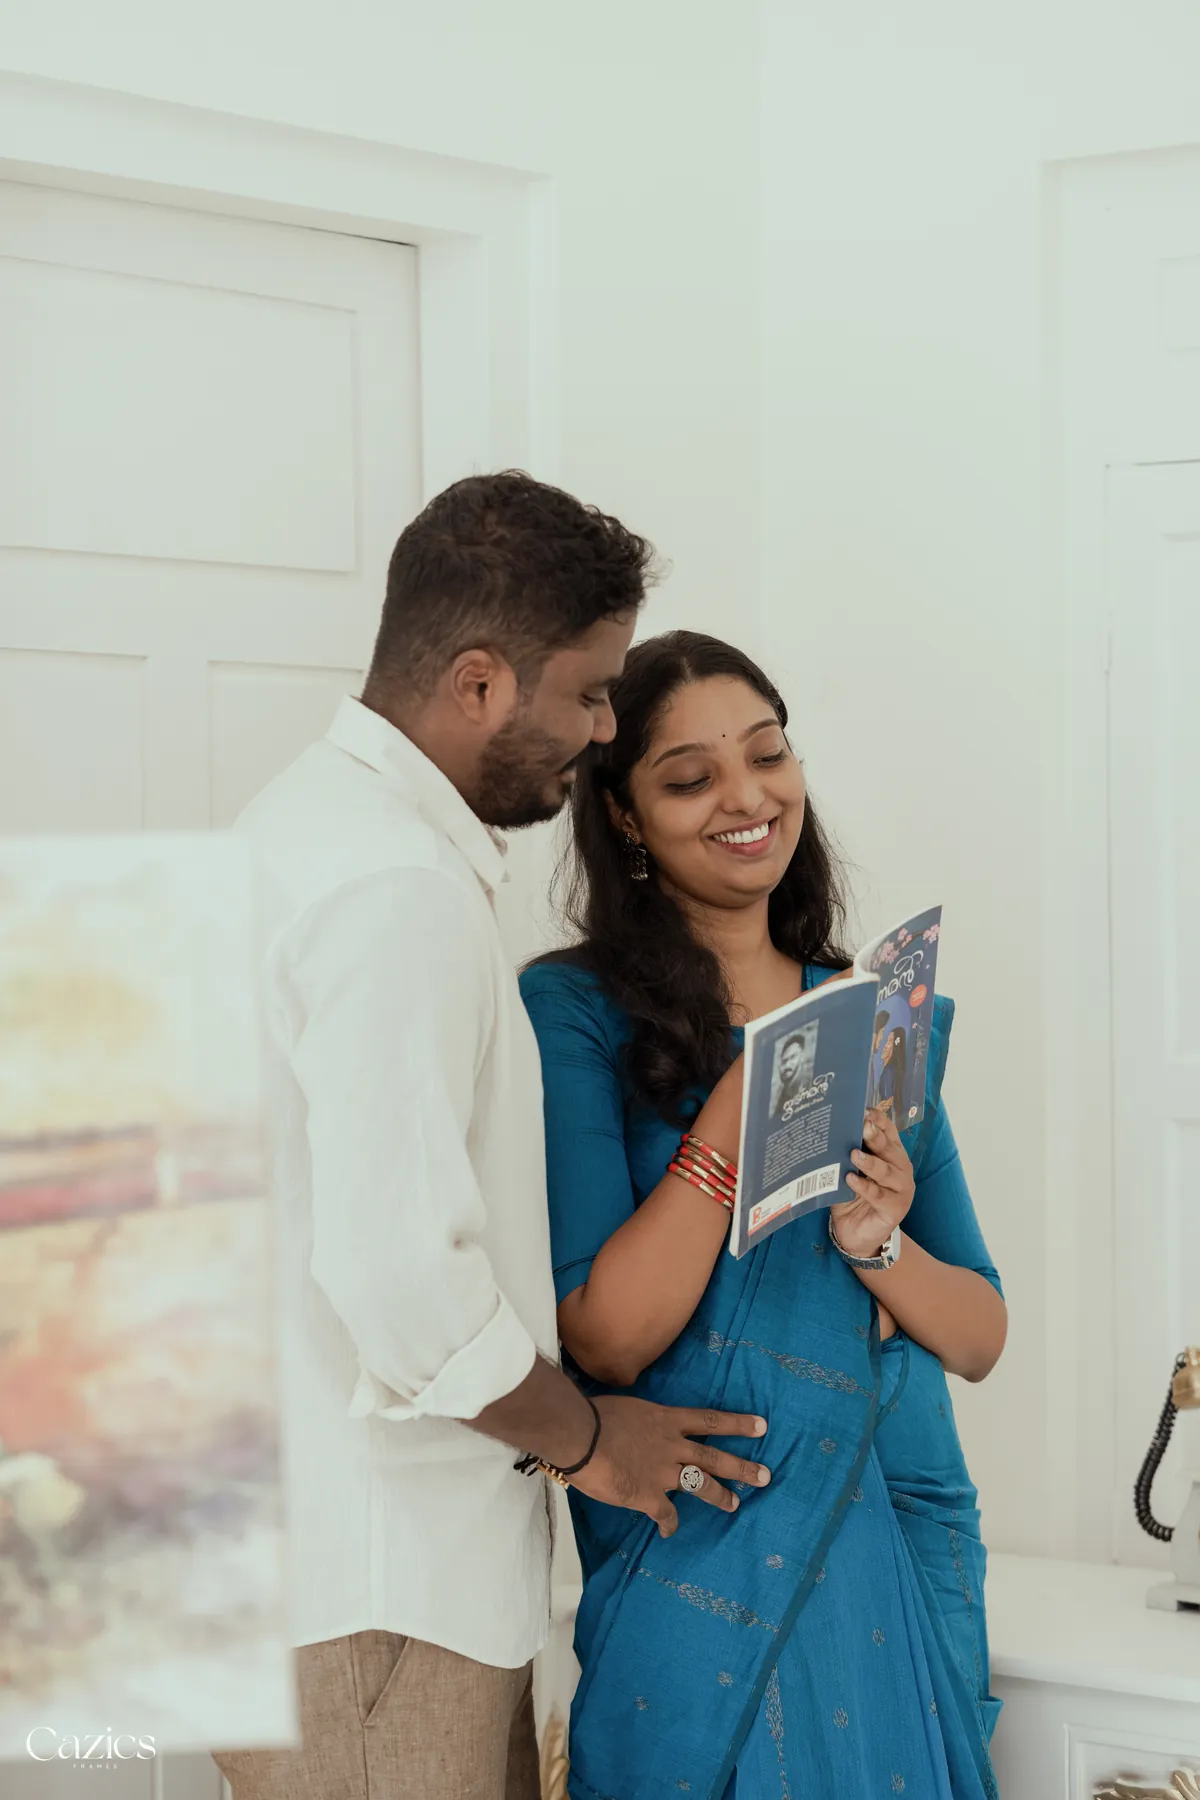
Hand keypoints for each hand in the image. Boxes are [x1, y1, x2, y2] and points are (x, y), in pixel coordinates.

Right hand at [572, 1397, 769, 1537]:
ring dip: (720, 1495)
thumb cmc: (596, 1415)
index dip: (737, 1424)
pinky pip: (665, 1514)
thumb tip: (636, 1422)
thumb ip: (641, 1419)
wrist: (580, 1436)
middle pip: (715, 1457)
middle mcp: (672, 1446)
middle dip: (742, 1467)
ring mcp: (663, 1472)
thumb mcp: (628, 1407)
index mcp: (667, 1420)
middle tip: (765, 1476)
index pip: (709, 1420)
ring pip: (701, 1485)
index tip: (761, 1426)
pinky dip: (669, 1524)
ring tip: (735, 1504)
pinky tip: (669, 1532)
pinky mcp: (648, 1496)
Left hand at [829, 1107, 914, 1259]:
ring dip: (871, 1163)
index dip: (880, 1121)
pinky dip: (865, 1187)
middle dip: (876, 1137)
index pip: (890, 1132)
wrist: (855, 1234)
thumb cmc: (852, 1196)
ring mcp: (901, 1190)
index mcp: (892, 1155)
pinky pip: (879, 1196)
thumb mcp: (849, 1170)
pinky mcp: (895, 1210)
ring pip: (888, 1172)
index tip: (865, 1110)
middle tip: (862, 1127)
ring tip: (853, 1155)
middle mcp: (901, 1169)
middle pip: (890, 1149)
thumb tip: (831, 1131)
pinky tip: (850, 1180)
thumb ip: (847, 1153)